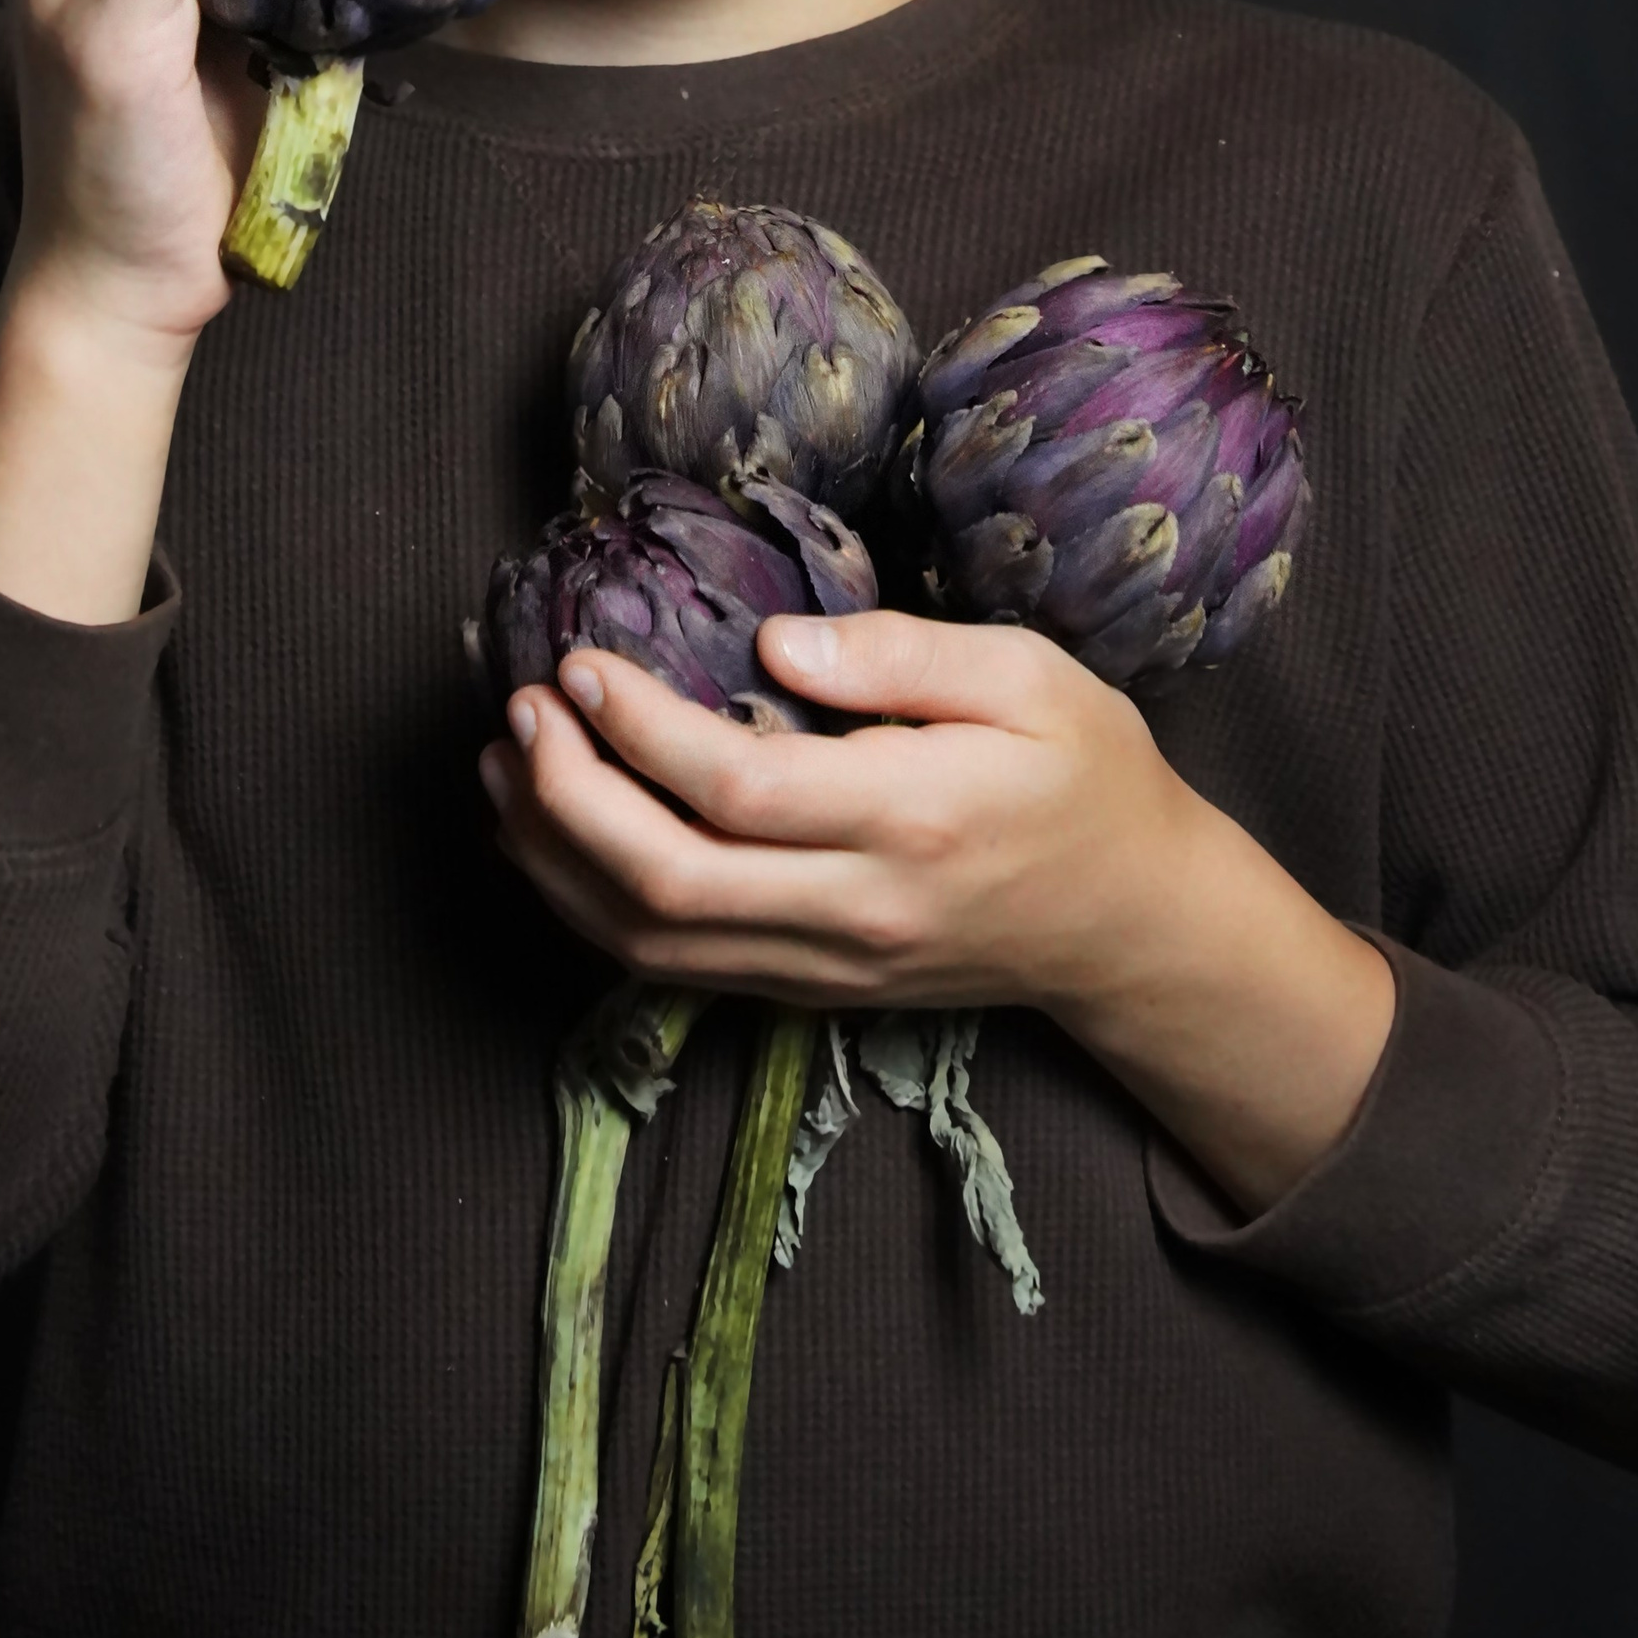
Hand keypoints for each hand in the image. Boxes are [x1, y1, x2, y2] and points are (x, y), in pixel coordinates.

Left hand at [479, 609, 1190, 1012]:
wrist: (1132, 923)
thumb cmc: (1086, 776)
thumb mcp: (1031, 677)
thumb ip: (902, 655)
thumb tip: (774, 646)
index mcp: (911, 819)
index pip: (736, 789)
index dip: (636, 731)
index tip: (580, 665)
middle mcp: (858, 910)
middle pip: (669, 883)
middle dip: (567, 798)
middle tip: (520, 710)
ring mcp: (828, 965)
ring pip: (653, 943)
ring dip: (556, 859)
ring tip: (505, 768)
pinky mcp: (808, 991)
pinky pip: (676, 967)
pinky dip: (593, 909)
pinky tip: (553, 839)